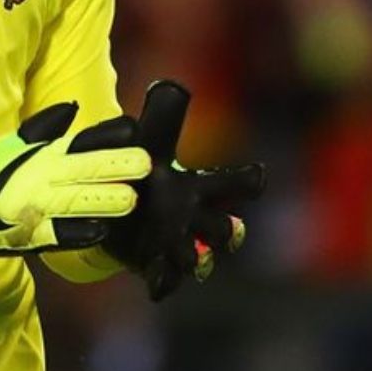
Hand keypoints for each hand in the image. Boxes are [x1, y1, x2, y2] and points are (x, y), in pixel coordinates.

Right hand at [0, 103, 152, 254]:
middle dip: (115, 167)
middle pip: (84, 170)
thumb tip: (72, 107)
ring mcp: (37, 208)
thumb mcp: (14, 144)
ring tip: (131, 199)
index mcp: (42, 155)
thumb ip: (44, 127)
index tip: (133, 130)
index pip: (80, 143)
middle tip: (145, 164)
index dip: (107, 138)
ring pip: (76, 203)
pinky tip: (102, 232)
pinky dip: (80, 233)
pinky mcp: (31, 236)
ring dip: (104, 200)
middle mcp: (42, 178)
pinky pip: (59, 236)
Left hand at [102, 80, 265, 299]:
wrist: (115, 208)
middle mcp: (198, 219)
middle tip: (228, 229)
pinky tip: (155, 285)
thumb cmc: (142, 171)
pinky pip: (167, 281)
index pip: (239, 184)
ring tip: (186, 257)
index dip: (250, 181)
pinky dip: (163, 282)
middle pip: (229, 228)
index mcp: (201, 187)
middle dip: (229, 230)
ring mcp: (179, 246)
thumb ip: (162, 118)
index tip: (257, 176)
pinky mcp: (156, 266)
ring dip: (197, 258)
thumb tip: (169, 85)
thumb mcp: (149, 140)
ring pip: (202, 259)